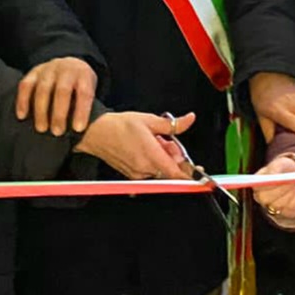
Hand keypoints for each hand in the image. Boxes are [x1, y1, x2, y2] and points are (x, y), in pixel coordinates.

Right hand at [16, 58, 97, 135]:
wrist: (70, 65)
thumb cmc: (80, 87)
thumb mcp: (89, 92)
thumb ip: (86, 107)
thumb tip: (83, 134)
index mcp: (84, 75)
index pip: (84, 93)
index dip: (81, 111)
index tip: (78, 129)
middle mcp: (66, 69)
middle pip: (62, 91)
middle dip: (59, 113)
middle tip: (57, 132)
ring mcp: (49, 69)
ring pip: (43, 89)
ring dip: (41, 111)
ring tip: (41, 129)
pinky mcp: (34, 72)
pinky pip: (25, 85)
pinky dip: (22, 101)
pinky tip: (22, 116)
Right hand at [75, 111, 196, 180]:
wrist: (96, 133)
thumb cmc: (117, 126)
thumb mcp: (148, 120)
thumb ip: (172, 124)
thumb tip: (189, 119)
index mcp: (151, 155)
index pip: (177, 173)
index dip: (190, 175)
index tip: (198, 173)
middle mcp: (144, 168)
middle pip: (170, 169)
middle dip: (174, 157)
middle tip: (167, 141)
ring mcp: (137, 174)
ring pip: (160, 170)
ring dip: (162, 158)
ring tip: (153, 142)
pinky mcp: (131, 175)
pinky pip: (149, 171)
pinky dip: (152, 161)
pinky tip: (145, 149)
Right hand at [252, 155, 294, 220]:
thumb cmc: (287, 169)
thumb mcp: (281, 163)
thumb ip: (275, 168)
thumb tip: (273, 175)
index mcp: (258, 184)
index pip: (257, 187)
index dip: (267, 184)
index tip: (278, 179)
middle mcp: (263, 198)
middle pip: (266, 199)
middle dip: (281, 189)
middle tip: (293, 181)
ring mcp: (274, 207)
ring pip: (280, 204)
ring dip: (293, 192)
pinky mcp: (287, 213)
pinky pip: (292, 209)